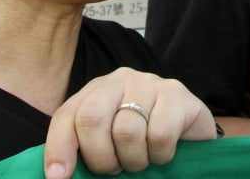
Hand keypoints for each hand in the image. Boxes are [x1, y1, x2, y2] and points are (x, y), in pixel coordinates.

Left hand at [44, 68, 215, 176]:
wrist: (191, 134)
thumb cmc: (143, 143)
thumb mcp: (109, 146)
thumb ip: (84, 151)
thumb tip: (58, 176)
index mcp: (96, 91)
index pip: (67, 116)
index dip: (59, 149)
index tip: (59, 177)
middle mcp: (120, 80)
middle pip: (92, 119)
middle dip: (101, 158)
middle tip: (115, 170)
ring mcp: (150, 82)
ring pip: (126, 131)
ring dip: (134, 160)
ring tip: (143, 161)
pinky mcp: (177, 94)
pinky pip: (159, 134)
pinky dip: (160, 155)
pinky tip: (163, 153)